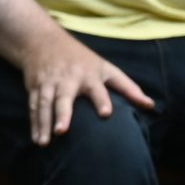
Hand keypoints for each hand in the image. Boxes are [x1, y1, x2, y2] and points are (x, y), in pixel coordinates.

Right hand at [16, 28, 156, 144]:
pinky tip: (37, 139)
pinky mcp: (35, 88)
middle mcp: (68, 79)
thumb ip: (128, 88)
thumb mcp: (106, 69)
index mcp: (89, 75)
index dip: (102, 100)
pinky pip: (33, 107)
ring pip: (45, 104)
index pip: (98, 88)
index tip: (106, 113)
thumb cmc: (83, 60)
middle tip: (63, 131)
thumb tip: (151, 105)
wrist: (44, 42)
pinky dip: (34, 124)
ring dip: (44, 123)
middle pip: (64, 97)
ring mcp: (50, 84)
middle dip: (63, 113)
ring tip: (45, 142)